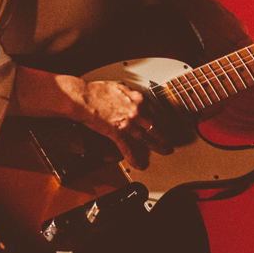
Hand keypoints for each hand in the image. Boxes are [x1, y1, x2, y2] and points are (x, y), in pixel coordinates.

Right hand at [11, 69, 171, 169]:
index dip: (164, 121)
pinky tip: (141, 164)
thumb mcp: (121, 88)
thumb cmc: (97, 91)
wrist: (83, 98)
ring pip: (148, 138)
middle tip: (170, 143)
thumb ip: (131, 95)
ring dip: (158, 147)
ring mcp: (128, 123)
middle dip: (165, 137)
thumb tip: (135, 98)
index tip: (168, 126)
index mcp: (138, 99)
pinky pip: (129, 149)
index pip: (158, 112)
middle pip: (156, 127)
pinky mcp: (117, 133)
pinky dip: (135, 158)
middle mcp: (137, 111)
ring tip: (164, 152)